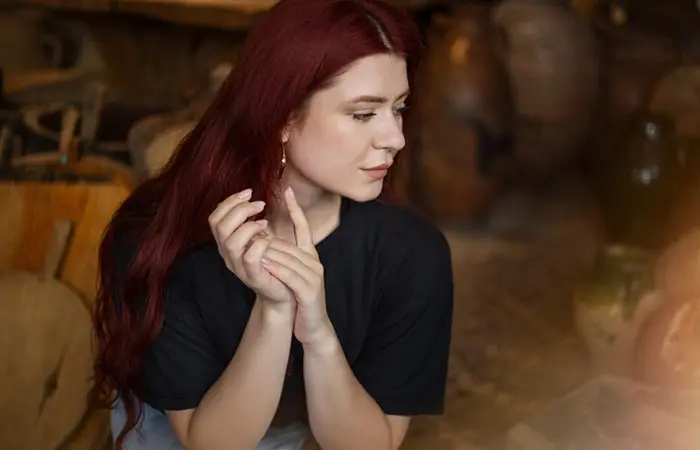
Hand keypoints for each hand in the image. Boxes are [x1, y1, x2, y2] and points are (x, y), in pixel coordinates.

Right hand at [209, 189, 294, 310]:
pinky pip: (249, 257)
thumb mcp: (261, 236)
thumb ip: (253, 220)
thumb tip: (252, 195)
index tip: (249, 193)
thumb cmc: (273, 261)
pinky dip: (259, 244)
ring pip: (231, 242)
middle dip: (240, 209)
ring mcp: (238, 266)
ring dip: (249, 226)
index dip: (229, 202)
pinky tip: (268, 238)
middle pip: (220, 226)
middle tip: (260, 205)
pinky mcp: (253, 276)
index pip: (215, 218)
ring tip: (265, 222)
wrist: (283, 291)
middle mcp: (228, 254)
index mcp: (227, 242)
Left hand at [260, 188, 334, 348]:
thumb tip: (264, 236)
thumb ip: (282, 254)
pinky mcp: (310, 291)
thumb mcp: (292, 272)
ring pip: (287, 258)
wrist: (313, 326)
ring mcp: (314, 276)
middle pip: (288, 243)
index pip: (304, 227)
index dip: (296, 209)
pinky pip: (290, 276)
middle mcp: (314, 262)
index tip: (287, 190)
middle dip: (267, 237)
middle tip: (248, 230)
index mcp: (310, 255)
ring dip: (268, 252)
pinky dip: (275, 269)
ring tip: (250, 246)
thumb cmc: (299, 297)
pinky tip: (262, 265)